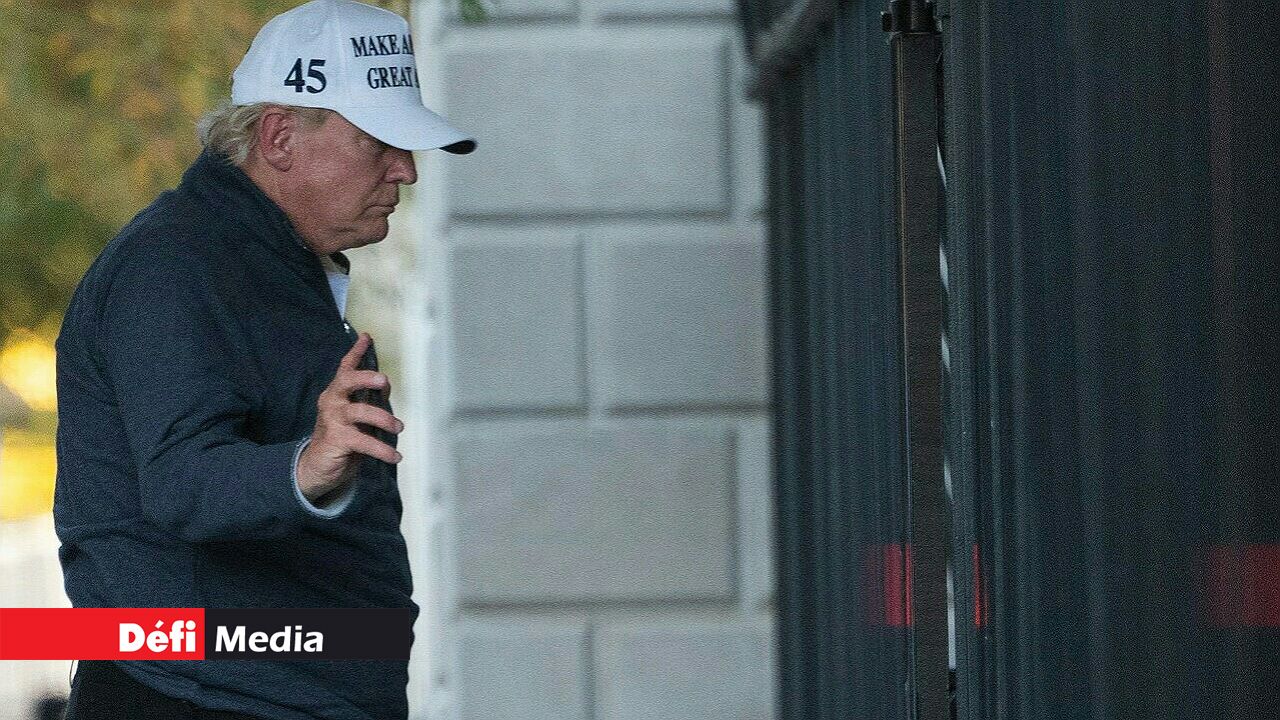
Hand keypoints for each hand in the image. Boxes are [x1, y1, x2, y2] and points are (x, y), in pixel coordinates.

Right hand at [296, 332, 403, 501]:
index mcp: (337, 393)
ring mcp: (333, 420)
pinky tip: (395, 456)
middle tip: (384, 381)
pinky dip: (383, 450)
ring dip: (384, 418)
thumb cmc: (342, 436)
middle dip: (365, 378)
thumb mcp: (356, 415)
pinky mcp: (337, 440)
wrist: (319, 467)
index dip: (355, 352)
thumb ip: (368, 399)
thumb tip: (384, 385)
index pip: (345, 368)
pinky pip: (365, 442)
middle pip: (346, 381)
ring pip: (360, 412)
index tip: (366, 337)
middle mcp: (332, 402)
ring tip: (399, 428)